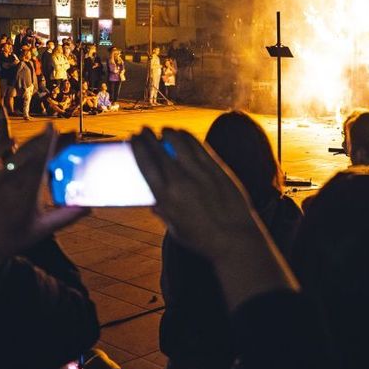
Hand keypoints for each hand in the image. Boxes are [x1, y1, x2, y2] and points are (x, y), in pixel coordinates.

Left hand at [0, 125, 86, 269]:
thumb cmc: (12, 239)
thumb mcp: (43, 229)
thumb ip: (66, 217)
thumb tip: (88, 208)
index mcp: (27, 190)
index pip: (40, 158)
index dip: (48, 141)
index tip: (55, 127)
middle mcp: (11, 179)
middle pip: (31, 151)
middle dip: (47, 139)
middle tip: (63, 133)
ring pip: (15, 151)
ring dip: (30, 141)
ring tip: (44, 136)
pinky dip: (1, 146)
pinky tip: (12, 142)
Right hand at [130, 128, 297, 308]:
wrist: (235, 239)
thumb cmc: (203, 239)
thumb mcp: (176, 229)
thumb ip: (164, 214)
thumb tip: (154, 205)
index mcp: (165, 198)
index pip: (146, 164)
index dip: (138, 147)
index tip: (133, 138)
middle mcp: (180, 183)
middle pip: (159, 150)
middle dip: (148, 136)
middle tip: (144, 130)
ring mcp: (199, 174)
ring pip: (179, 143)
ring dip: (169, 132)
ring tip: (165, 130)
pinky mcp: (216, 170)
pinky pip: (198, 147)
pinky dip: (188, 137)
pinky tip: (183, 134)